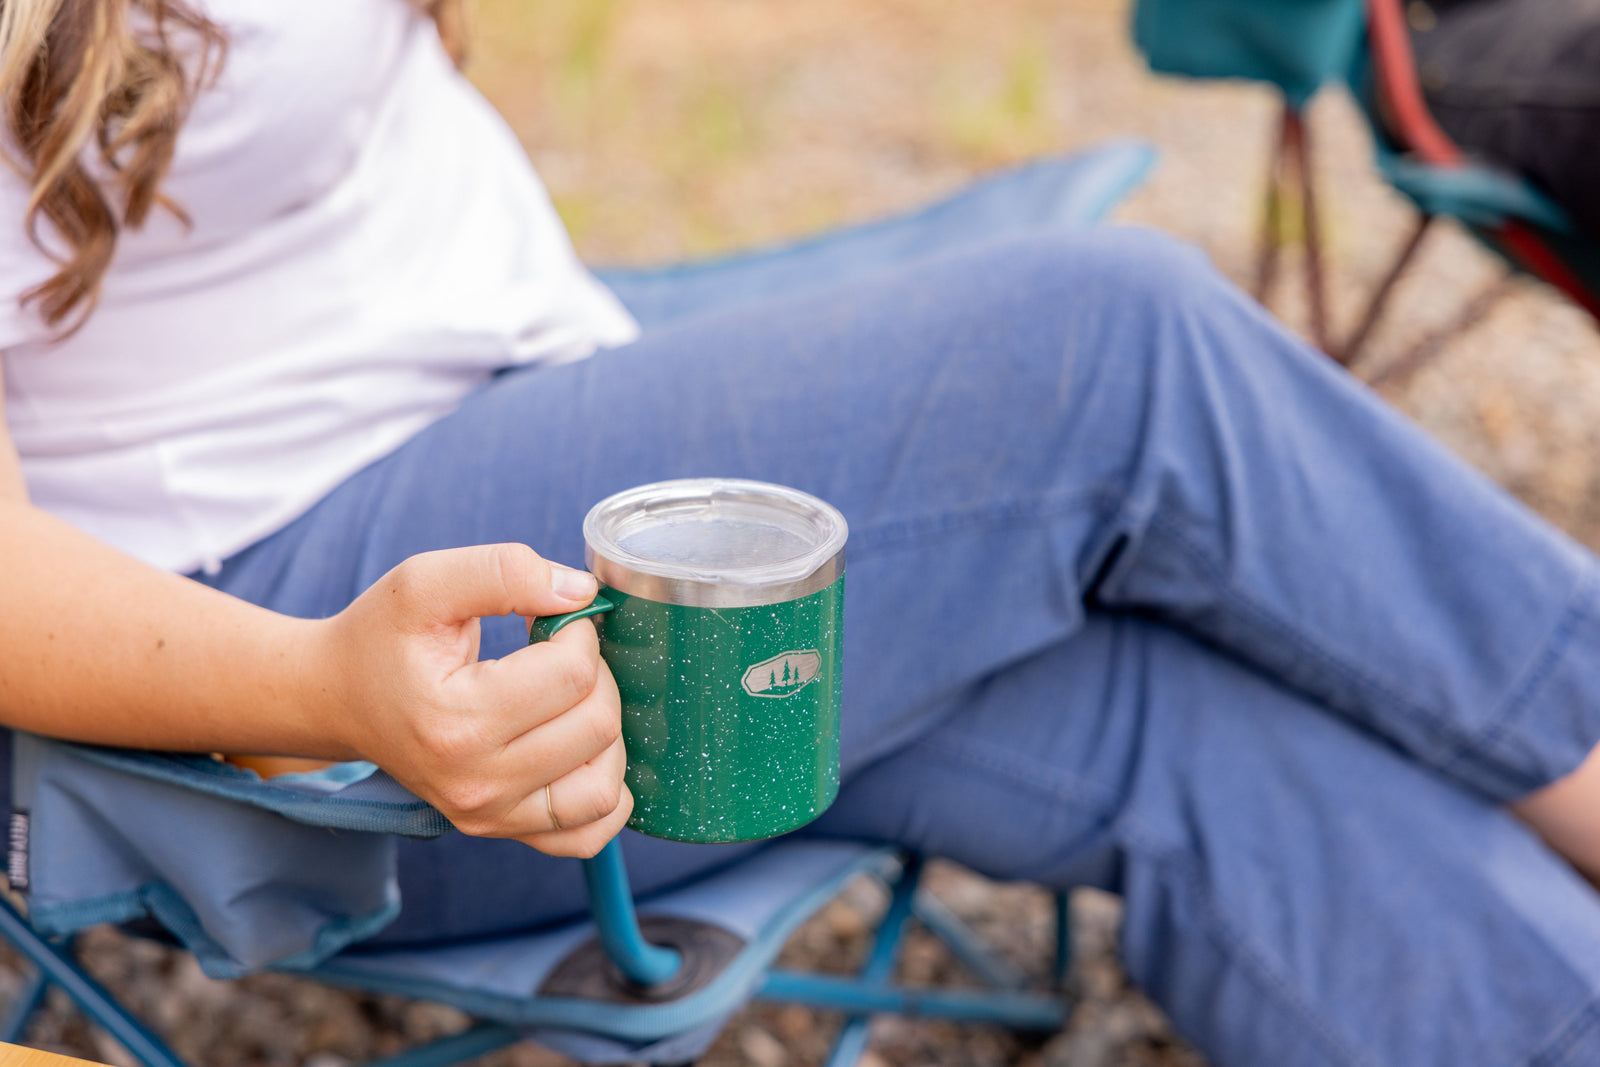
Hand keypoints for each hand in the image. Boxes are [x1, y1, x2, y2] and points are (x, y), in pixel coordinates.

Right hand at [308, 543, 632, 857]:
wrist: (338, 698)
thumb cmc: (382, 638)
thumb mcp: (424, 582)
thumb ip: (504, 571)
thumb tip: (582, 592)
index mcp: (457, 721)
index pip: (573, 673)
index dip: (579, 630)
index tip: (550, 619)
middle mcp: (476, 783)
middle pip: (597, 726)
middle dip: (596, 673)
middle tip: (559, 653)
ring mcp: (489, 816)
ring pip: (605, 785)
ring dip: (608, 733)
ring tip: (570, 700)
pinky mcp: (499, 830)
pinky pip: (588, 833)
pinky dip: (605, 792)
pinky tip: (583, 751)